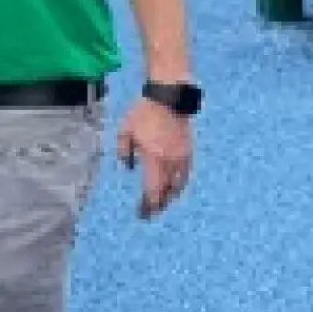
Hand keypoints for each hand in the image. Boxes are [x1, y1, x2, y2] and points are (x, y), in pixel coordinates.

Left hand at [117, 98, 193, 219]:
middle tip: (150, 213)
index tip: (142, 214)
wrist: (168, 97)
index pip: (152, 190)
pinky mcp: (189, 151)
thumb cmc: (142, 113)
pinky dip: (179, 185)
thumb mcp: (125, 130)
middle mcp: (170, 161)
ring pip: (178, 186)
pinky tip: (174, 187)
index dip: (148, 205)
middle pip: (166, 192)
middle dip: (158, 205)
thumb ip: (123, 150)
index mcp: (153, 158)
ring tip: (161, 203)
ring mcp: (182, 157)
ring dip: (169, 197)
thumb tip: (127, 168)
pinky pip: (186, 175)